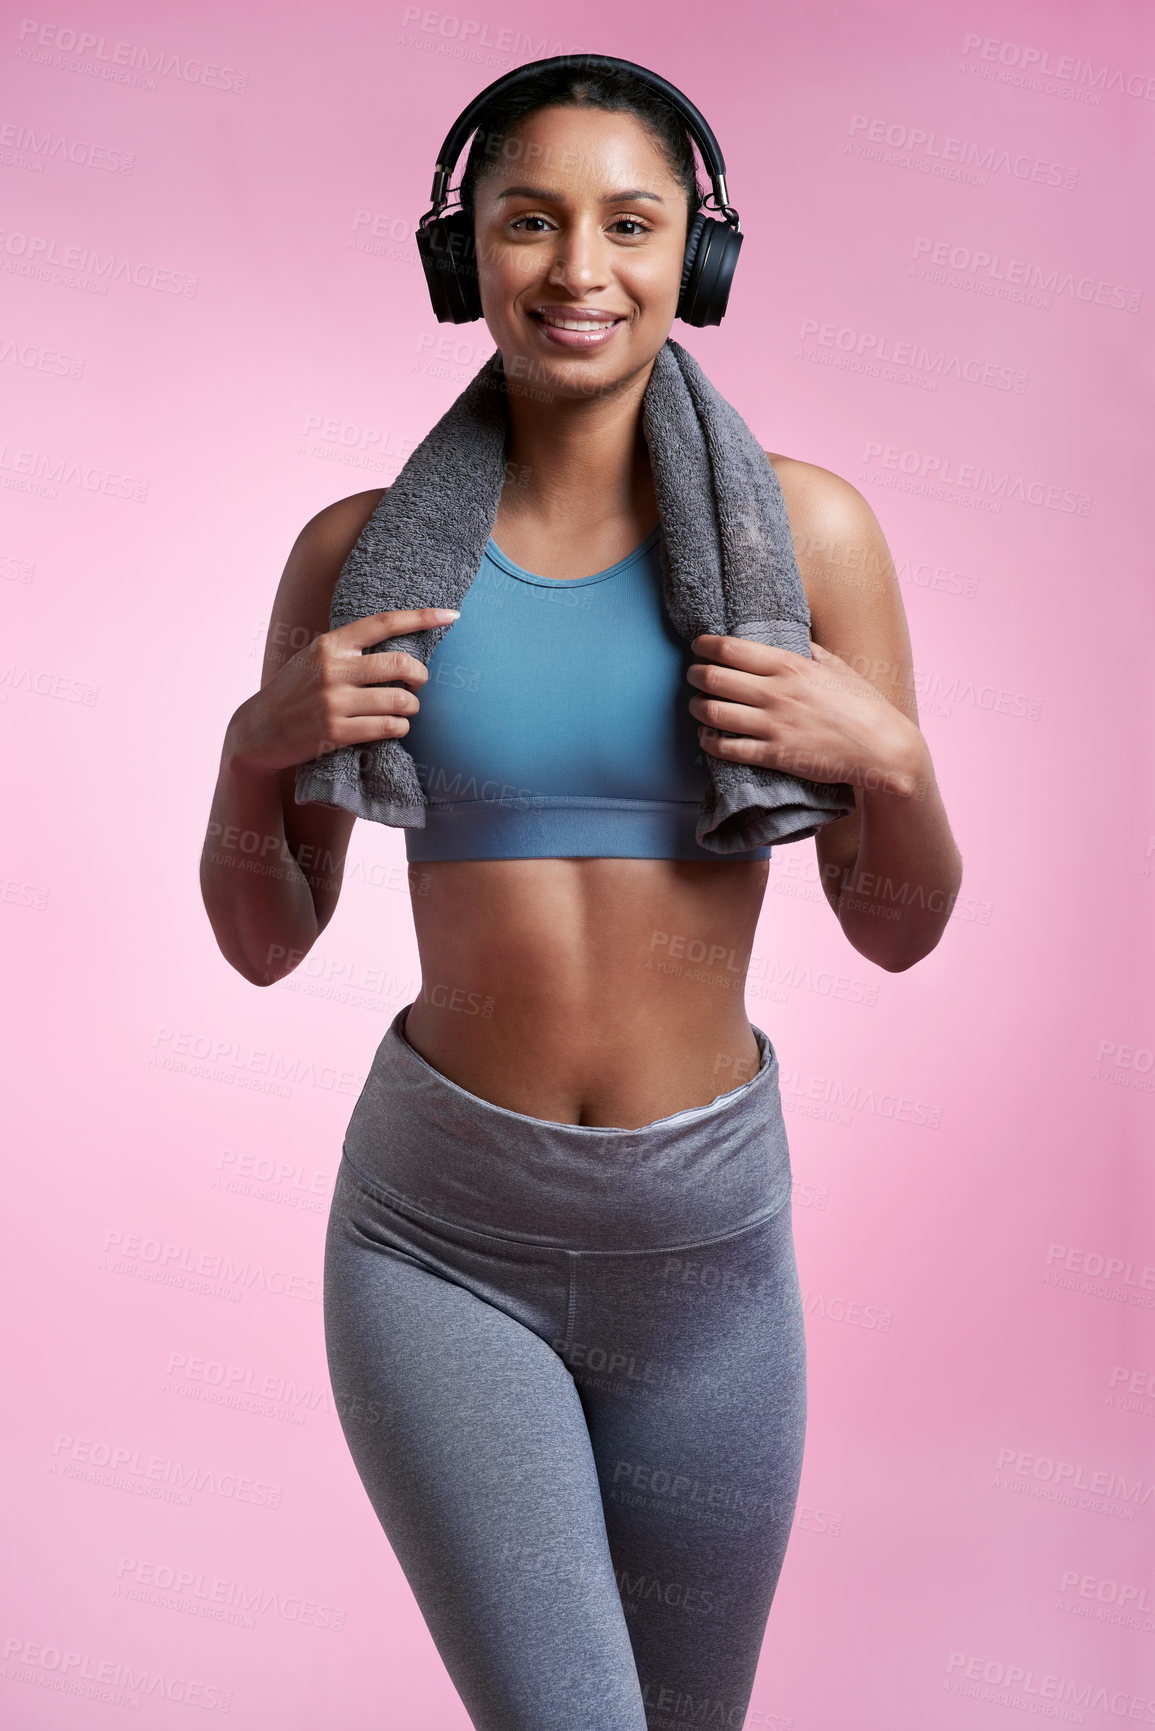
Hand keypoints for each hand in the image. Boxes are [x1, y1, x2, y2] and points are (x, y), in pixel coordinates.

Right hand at [226, 606, 458, 775]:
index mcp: (330, 644)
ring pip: (400, 700)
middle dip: (420, 676)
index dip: (421, 617)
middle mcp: (333, 669)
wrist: (258, 730)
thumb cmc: (294, 691)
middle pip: (401, 665)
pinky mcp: (335, 732)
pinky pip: (388, 727)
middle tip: (417, 684)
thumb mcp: (313, 658)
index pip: (383, 623)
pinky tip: (394, 727)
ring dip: (411, 707)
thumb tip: (397, 642)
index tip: (451, 615)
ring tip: (404, 709)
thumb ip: (348, 648)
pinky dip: (399, 727)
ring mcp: (333, 701)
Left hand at [686, 634, 927, 795]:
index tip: (698, 646)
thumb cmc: (862, 705)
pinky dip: (709, 742)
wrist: (882, 749)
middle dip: (695, 675)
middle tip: (693, 676)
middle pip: (714, 678)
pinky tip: (708, 738)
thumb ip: (809, 651)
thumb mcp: (837, 667)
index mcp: (791, 665)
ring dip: (697, 708)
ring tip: (697, 706)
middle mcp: (777, 693)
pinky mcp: (775, 755)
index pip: (731, 648)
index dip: (705, 646)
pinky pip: (727, 749)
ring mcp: (774, 725)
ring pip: (713, 713)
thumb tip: (793, 638)